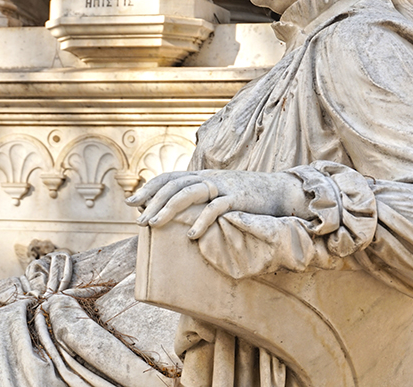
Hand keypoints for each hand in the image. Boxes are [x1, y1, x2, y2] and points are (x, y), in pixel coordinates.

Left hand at [125, 170, 311, 239]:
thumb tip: (178, 215)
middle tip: (139, 220)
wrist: (280, 191)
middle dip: (153, 200)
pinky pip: (216, 208)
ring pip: (189, 192)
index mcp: (203, 176)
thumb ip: (201, 199)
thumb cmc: (248, 197)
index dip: (149, 188)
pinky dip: (202, 221)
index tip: (131, 202)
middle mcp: (209, 178)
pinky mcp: (238, 198)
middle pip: (174, 184)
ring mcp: (223, 186)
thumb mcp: (220, 193)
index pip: (170, 177)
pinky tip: (191, 236)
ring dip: (168, 208)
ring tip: (153, 224)